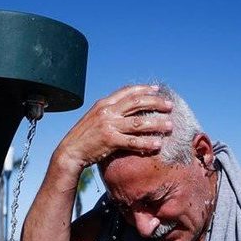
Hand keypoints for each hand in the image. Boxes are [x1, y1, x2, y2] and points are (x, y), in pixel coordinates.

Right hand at [55, 85, 173, 171]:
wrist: (70, 151)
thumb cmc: (84, 136)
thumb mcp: (95, 117)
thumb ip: (109, 112)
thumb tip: (125, 109)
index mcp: (104, 104)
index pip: (127, 91)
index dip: (144, 89)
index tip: (157, 90)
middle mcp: (107, 112)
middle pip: (137, 103)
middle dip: (156, 103)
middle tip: (169, 106)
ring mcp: (109, 126)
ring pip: (139, 122)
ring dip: (156, 123)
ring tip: (170, 125)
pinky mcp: (110, 141)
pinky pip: (133, 141)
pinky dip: (147, 143)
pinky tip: (158, 144)